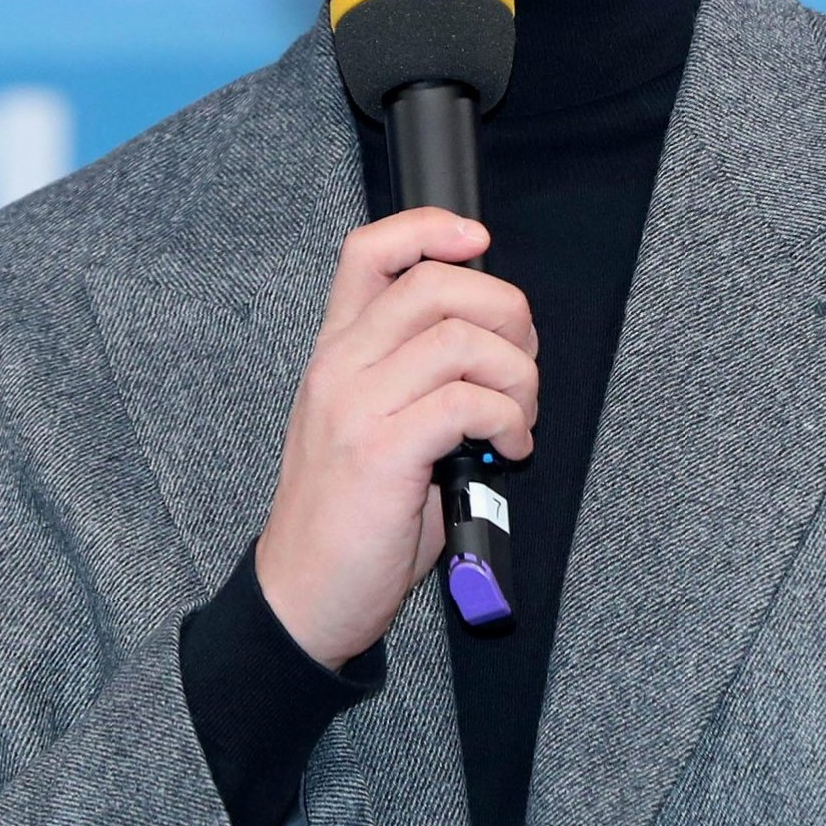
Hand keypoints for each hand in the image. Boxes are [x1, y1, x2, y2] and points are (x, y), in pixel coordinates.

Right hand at [255, 207, 538, 670]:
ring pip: (463, 340)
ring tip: (517, 421)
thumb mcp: (375, 424)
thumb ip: (419, 375)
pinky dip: (509, 422)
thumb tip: (497, 342)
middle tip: (521, 366)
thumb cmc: (354, 516)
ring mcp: (356, 407)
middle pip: (437, 284)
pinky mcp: (381, 452)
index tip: (478, 241)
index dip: (430, 229)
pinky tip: (507, 451)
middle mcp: (340, 367)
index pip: (369, 252)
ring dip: (517, 378)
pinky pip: (468, 403)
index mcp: (336, 352)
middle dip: (506, 313)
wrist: (305, 597)